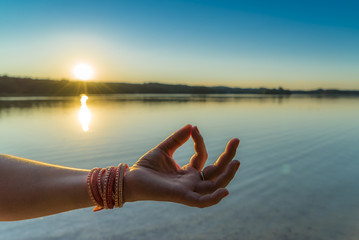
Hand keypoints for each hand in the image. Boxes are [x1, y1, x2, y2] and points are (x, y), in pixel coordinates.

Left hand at [123, 124, 239, 207]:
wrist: (130, 179)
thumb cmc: (146, 167)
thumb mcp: (164, 149)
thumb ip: (177, 139)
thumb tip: (191, 125)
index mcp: (187, 172)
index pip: (202, 157)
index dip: (200, 142)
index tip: (194, 129)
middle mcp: (191, 182)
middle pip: (216, 172)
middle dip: (228, 157)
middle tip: (236, 140)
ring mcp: (187, 189)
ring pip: (214, 186)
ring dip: (227, 175)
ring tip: (236, 161)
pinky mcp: (181, 196)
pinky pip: (201, 202)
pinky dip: (214, 199)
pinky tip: (225, 191)